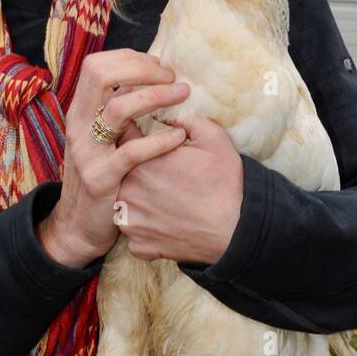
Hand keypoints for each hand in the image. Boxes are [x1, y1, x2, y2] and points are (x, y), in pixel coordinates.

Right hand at [37, 49, 191, 266]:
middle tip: (171, 77)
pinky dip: (160, 140)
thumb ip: (117, 110)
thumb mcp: (101, 137)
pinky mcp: (100, 178)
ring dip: (156, 96)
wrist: (78, 226)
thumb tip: (148, 79)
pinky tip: (180, 136)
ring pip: (119, 108)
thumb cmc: (101, 174)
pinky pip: (133, 152)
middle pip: (102, 75)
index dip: (129, 58)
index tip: (158, 65)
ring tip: (182, 94)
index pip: (96, 65)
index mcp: (79, 110)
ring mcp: (87, 151)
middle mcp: (78, 124)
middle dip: (142, 69)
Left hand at [114, 114, 243, 263]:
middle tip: (162, 173)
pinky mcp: (138, 246)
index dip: (139, 136)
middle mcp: (126, 191)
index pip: (124, 138)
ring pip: (124, 203)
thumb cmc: (225, 181)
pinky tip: (164, 221)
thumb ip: (182, 117)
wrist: (237, 230)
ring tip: (164, 198)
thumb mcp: (211, 136)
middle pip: (120, 171)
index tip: (151, 140)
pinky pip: (133, 231)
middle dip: (136, 168)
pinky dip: (145, 226)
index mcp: (139, 160)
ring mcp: (130, 221)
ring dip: (137, 198)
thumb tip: (163, 109)